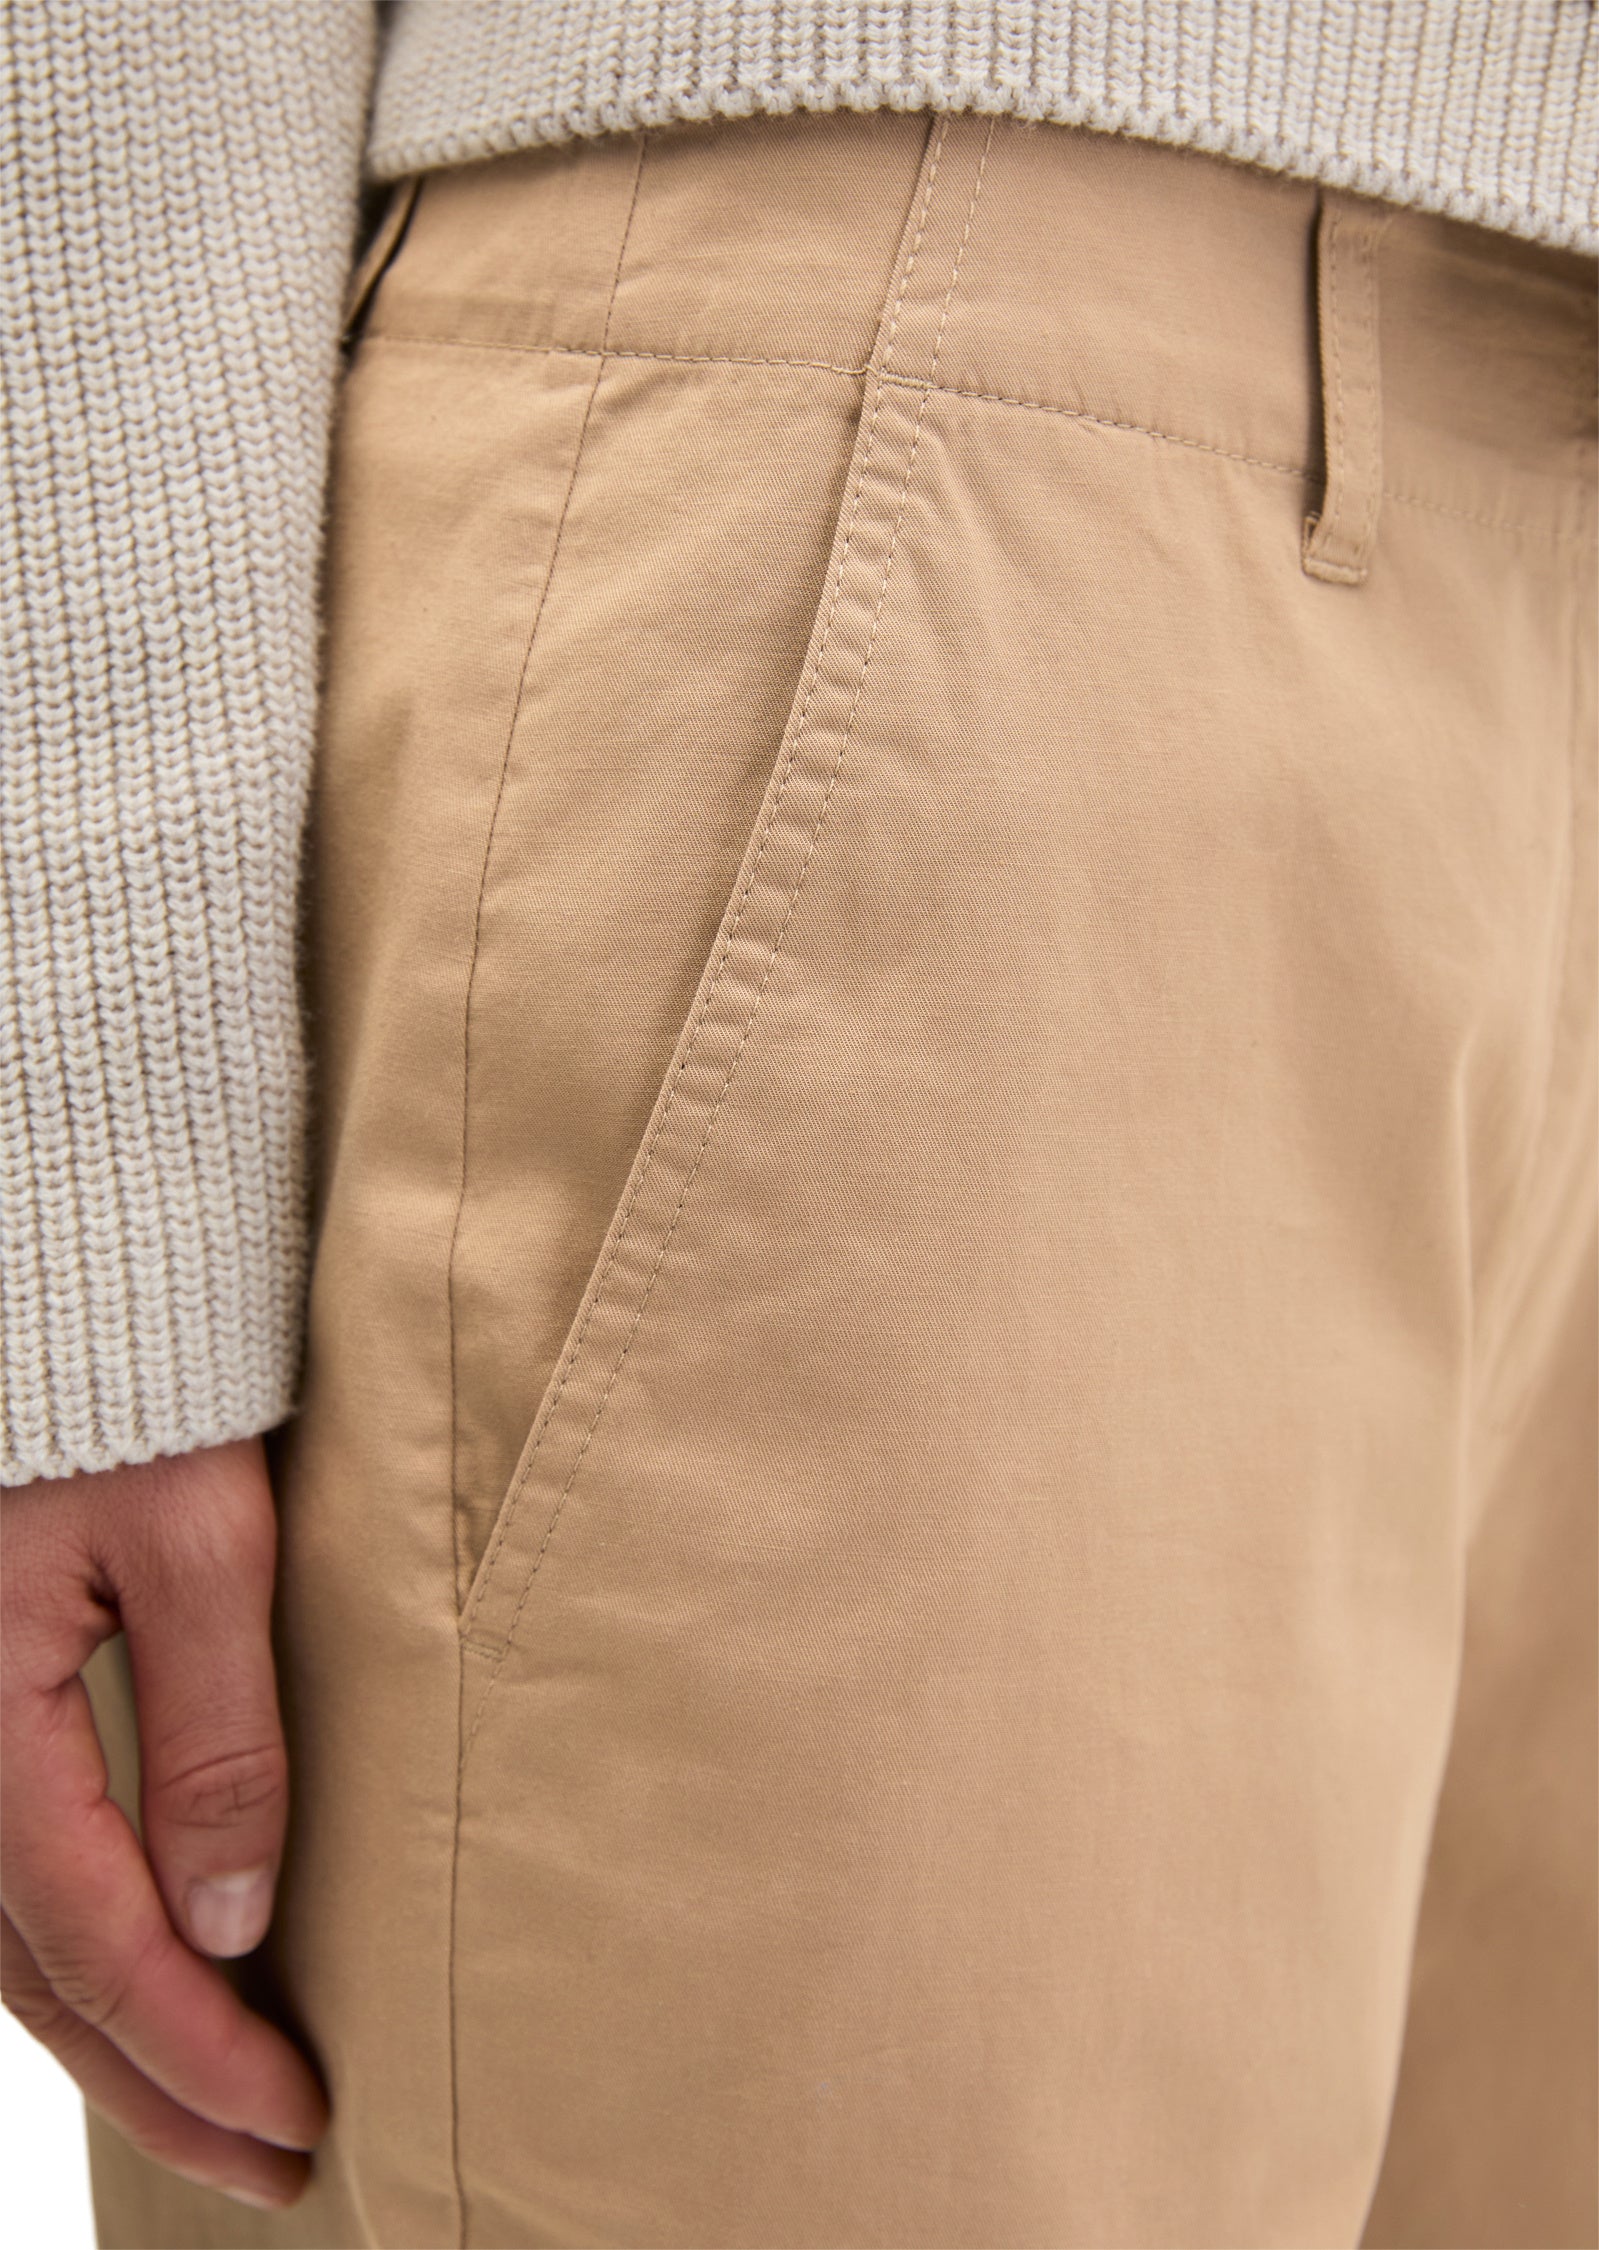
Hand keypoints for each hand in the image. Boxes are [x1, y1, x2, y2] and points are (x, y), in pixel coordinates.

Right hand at [2, 1437, 326, 2210]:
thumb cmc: (135, 1399)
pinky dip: (74, 1960)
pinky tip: (142, 1993)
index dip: (198, 2049)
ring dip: (117, 2040)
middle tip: (273, 2164)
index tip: (297, 2118)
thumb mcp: (196, 1549)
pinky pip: (7, 1882)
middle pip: (42, 1977)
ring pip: (15, 1943)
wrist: (60, 1305)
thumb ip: (211, 1732)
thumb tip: (230, 1921)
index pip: (99, 1941)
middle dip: (160, 2084)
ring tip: (220, 2117)